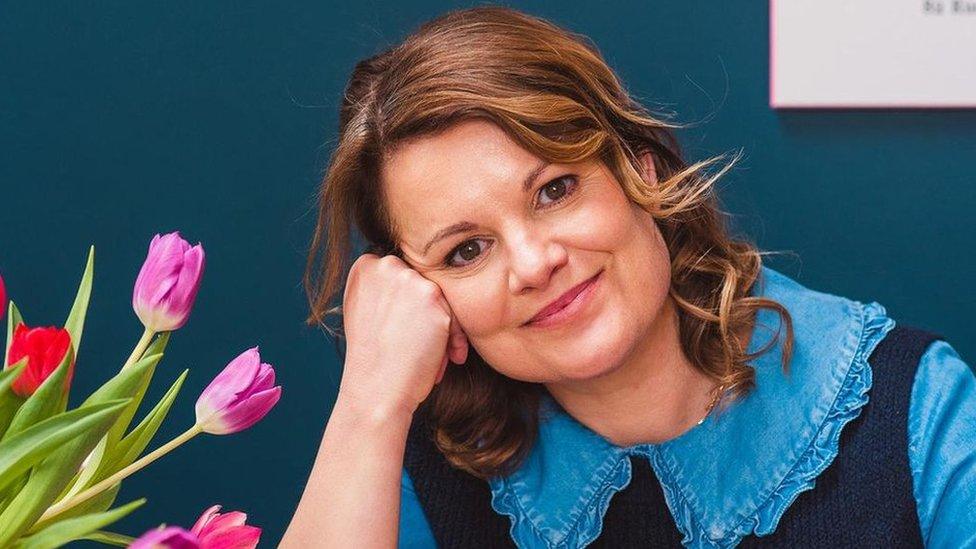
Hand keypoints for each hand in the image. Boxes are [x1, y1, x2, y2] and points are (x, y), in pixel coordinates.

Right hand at [337, 252, 468, 415]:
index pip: (402, 275)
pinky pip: (454, 313)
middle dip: (428, 315)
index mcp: (365, 267)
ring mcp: (408, 279)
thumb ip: (383, 288)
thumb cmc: (373, 358)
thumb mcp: (365, 311)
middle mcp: (385, 266)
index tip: (405, 330)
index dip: (408, 305)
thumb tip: (411, 282)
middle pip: (423, 284)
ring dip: (445, 327)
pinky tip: (447, 358)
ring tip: (437, 356)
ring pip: (441, 299)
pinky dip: (455, 338)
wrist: (377, 389)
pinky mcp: (431, 295)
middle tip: (422, 344)